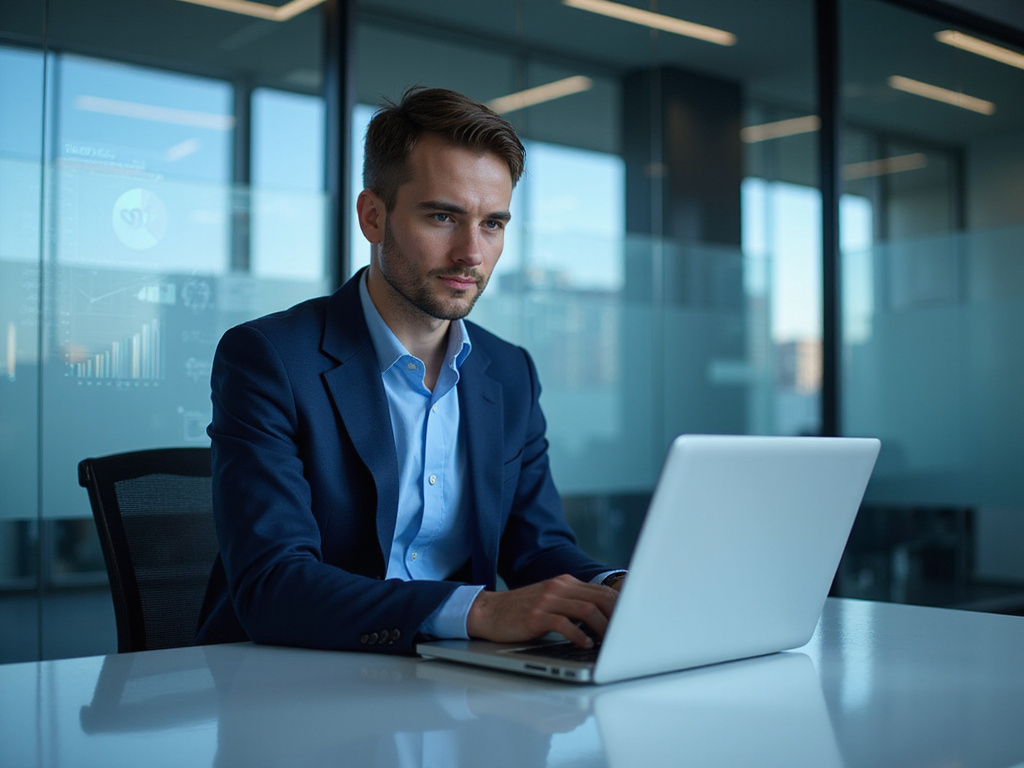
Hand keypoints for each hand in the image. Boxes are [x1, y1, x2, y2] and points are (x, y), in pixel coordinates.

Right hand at [466, 574, 617, 647]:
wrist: (489, 611)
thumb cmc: (522, 610)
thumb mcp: (550, 600)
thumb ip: (573, 603)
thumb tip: (603, 619)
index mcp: (565, 582)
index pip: (602, 591)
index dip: (620, 607)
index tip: (630, 622)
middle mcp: (559, 587)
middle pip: (599, 598)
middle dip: (616, 618)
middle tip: (625, 636)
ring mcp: (547, 600)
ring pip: (586, 610)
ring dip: (602, 627)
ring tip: (608, 643)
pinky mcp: (536, 615)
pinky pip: (565, 623)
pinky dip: (579, 635)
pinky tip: (584, 644)